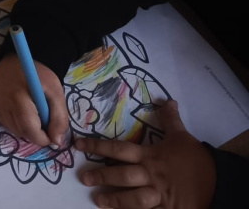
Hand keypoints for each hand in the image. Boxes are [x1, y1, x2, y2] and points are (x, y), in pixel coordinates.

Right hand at [0, 53, 69, 148]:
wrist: (20, 57)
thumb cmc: (40, 75)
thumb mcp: (56, 93)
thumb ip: (59, 118)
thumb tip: (56, 141)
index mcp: (19, 97)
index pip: (29, 129)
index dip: (42, 138)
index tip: (51, 136)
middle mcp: (3, 101)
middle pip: (20, 131)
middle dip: (35, 135)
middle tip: (45, 126)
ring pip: (11, 128)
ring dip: (25, 130)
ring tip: (34, 117)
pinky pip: (4, 121)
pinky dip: (15, 123)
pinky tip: (23, 112)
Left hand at [78, 101, 216, 208]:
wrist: (218, 181)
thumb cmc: (196, 158)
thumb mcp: (182, 136)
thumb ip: (170, 119)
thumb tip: (167, 100)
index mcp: (150, 156)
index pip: (118, 149)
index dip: (97, 146)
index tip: (78, 145)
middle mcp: (150, 175)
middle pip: (122, 175)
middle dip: (102, 176)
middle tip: (83, 178)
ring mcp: (158, 194)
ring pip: (132, 198)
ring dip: (114, 200)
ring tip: (98, 200)